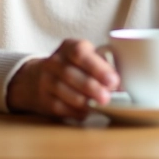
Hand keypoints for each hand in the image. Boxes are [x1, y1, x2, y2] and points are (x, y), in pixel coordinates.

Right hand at [5, 38, 119, 118]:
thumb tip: (122, 83)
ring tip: (99, 105)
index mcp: (69, 47)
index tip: (113, 80)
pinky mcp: (42, 99)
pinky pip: (58, 106)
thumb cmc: (74, 67)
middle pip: (70, 73)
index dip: (97, 67)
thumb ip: (103, 65)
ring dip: (83, 100)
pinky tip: (86, 112)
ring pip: (62, 90)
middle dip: (91, 86)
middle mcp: (54, 62)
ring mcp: (45, 80)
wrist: (36, 78)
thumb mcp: (85, 58)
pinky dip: (74, 110)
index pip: (80, 53)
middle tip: (107, 97)